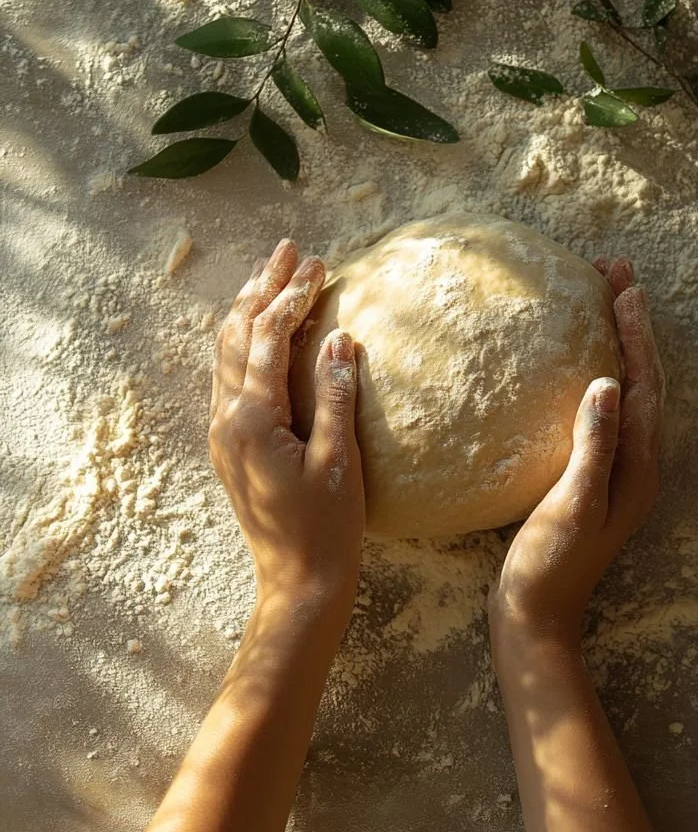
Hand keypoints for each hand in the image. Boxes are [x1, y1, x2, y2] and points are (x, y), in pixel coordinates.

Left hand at [209, 239, 363, 615]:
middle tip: (288, 249)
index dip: (292, 296)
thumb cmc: (326, 528)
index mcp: (252, 420)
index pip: (268, 338)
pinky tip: (262, 330)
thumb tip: (339, 337)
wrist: (298, 582)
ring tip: (270, 274)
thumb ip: (335, 397)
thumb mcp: (339, 461)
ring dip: (249, 309)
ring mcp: (223, 432)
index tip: (320, 264)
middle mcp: (227, 420)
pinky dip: (247, 341)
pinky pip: (231, 376)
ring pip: (227, 353)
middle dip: (262, 288)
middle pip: (237, 335)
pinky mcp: (231, 445)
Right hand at [490, 257, 664, 641]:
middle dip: (631, 325)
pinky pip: (602, 408)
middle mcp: (635, 463)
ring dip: (617, 343)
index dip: (636, 333)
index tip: (623, 286)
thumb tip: (610, 383)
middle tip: (612, 273)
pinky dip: (596, 371)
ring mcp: (614, 469)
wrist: (535, 617)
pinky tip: (570, 364)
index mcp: (638, 466)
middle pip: (641, 378)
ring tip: (599, 300)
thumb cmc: (550, 565)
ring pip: (624, 390)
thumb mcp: (573, 503)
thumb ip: (594, 445)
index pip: (644, 384)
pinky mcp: (588, 475)